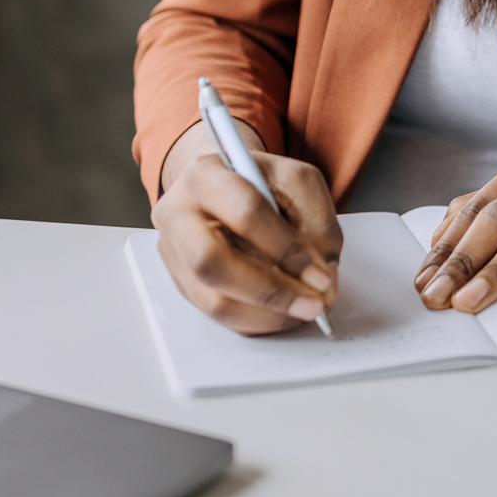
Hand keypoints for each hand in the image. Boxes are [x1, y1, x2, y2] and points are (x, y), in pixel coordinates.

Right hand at [152, 119, 342, 335]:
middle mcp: (178, 214)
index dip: (287, 249)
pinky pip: (217, 315)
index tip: (321, 275)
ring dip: (267, 314)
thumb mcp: (299, 183)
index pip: (245, 214)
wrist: (225, 185)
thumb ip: (318, 226)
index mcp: (206, 175)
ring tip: (303, 310)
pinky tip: (283, 313)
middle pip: (213, 263)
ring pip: (213, 299)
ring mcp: (173, 253)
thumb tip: (323, 282)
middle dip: (271, 291)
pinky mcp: (181, 282)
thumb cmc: (262, 182)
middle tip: (313, 304)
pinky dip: (257, 321)